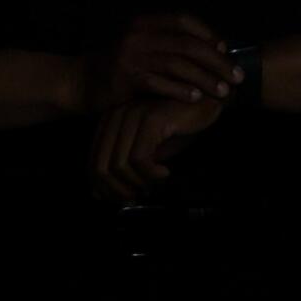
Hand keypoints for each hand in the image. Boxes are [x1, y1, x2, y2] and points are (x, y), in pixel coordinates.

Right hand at [82, 13, 240, 110]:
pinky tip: (196, 98)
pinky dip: (180, 90)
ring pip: (177, 63)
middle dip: (216, 60)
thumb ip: (166, 47)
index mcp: (144, 23)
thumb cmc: (117, 70)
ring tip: (222, 92)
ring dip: (204, 78)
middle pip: (186, 43)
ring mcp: (130, 54)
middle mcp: (138, 34)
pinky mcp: (125, 76)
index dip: (207, 33)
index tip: (226, 50)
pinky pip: (159, 82)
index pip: (183, 20)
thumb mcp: (139, 49)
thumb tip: (211, 51)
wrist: (78, 84)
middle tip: (236, 77)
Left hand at [90, 95, 225, 200]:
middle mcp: (116, 116)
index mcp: (110, 121)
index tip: (124, 199)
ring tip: (153, 185)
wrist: (208, 101)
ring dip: (136, 184)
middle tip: (138, 197)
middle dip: (118, 192)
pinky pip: (140, 158)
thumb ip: (124, 168)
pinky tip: (165, 173)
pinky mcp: (151, 119)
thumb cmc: (179, 125)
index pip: (92, 163)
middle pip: (101, 168)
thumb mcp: (149, 150)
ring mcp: (132, 115)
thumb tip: (98, 194)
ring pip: (118, 165)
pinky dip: (151, 174)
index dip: (104, 189)